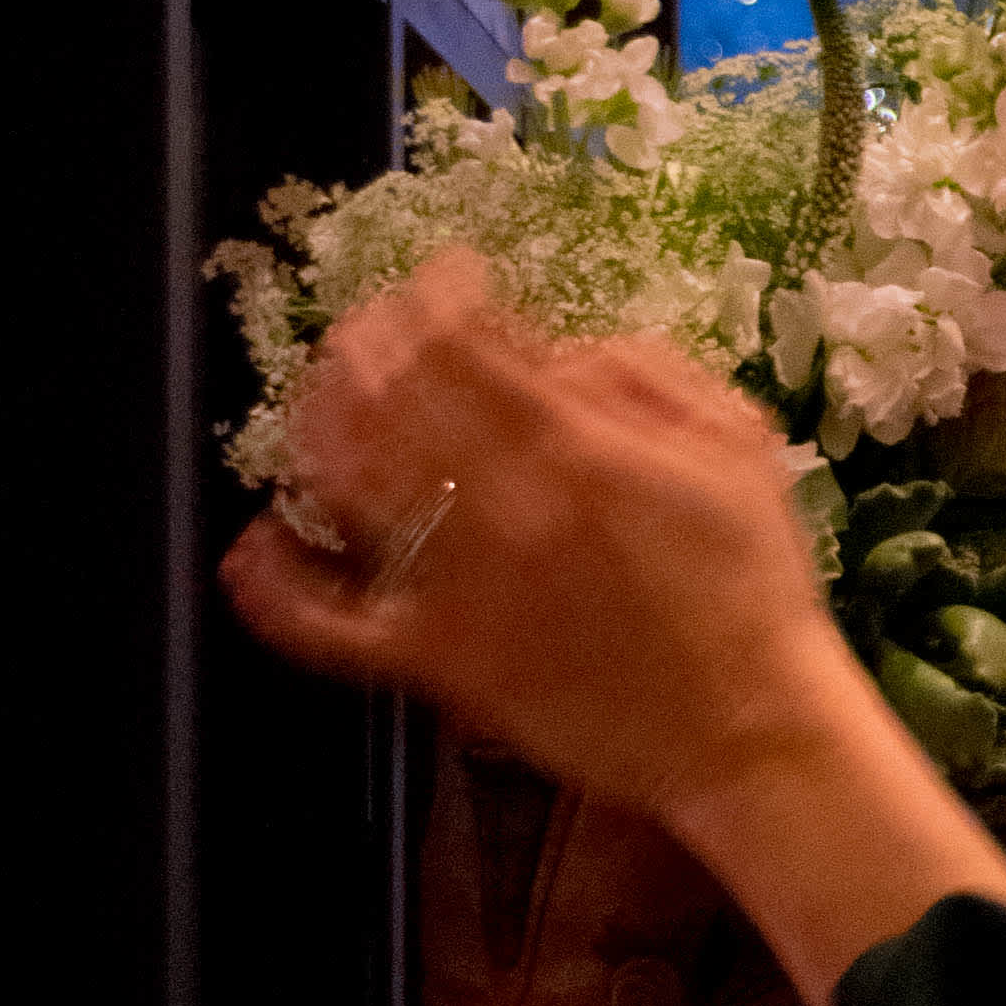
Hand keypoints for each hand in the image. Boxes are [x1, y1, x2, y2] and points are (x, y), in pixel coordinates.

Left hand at [223, 251, 851, 818]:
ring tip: (322, 404)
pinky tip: (252, 553)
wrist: (749, 727)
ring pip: (344, 485)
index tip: (449, 278)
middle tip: (374, 329)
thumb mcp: (735, 442)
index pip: (457, 336)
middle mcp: (497, 505)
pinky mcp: (440, 660)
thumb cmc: (754, 583)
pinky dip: (278, 591)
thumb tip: (552, 350)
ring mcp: (457, 585)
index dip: (435, 289)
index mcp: (571, 443)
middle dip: (365, 343)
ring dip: (315, 429)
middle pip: (384, 395)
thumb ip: (642, 374)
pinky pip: (332, 627)